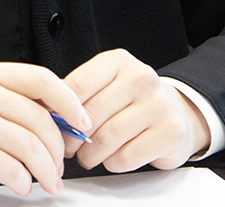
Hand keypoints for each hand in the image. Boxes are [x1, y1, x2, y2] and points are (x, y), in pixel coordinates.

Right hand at [0, 61, 90, 197]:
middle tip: (59, 166)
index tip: (81, 122)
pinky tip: (19, 185)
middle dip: (58, 149)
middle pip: (40, 118)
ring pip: (30, 146)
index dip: (69, 101)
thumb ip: (7, 100)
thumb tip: (56, 118)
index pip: (41, 78)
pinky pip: (12, 168)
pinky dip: (23, 182)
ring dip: (46, 171)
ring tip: (46, 182)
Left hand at [64, 48, 210, 173]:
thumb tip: (46, 111)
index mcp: (118, 61)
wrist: (178, 112)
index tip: (52, 124)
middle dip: (72, 138)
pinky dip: (112, 164)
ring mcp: (158, 105)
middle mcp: (140, 78)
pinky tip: (111, 159)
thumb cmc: (131, 100)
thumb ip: (79, 93)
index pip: (78, 84)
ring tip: (86, 157)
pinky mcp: (169, 133)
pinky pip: (126, 157)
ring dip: (89, 155)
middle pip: (90, 115)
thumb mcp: (106, 84)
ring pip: (106, 138)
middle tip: (67, 148)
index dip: (59, 110)